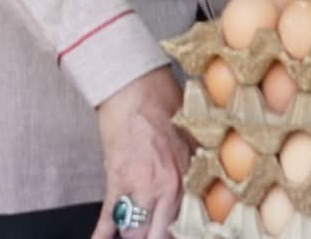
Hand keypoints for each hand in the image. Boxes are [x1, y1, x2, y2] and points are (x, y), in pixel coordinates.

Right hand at [90, 68, 189, 238]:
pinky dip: (103, 235)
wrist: (135, 87)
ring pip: (136, 232)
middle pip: (160, 233)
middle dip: (154, 237)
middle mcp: (167, 188)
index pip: (190, 223)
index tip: (177, 232)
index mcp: (189, 177)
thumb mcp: (194, 137)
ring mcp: (140, 187)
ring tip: (132, 232)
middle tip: (151, 233)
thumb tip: (207, 183)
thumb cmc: (163, 104)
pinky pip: (108, 219)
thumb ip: (199, 165)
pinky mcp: (116, 181)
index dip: (181, 233)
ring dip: (133, 233)